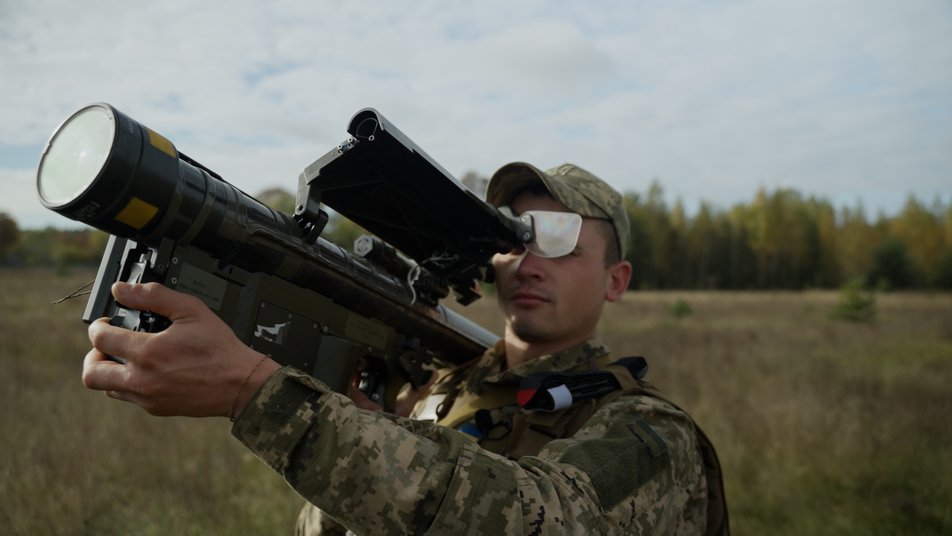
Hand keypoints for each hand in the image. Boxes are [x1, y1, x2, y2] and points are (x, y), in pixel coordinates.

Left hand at [83, 282, 279, 417]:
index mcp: (148, 352)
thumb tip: (123, 290)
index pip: (100, 338)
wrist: (240, 384)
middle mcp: (142, 379)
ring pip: (106, 388)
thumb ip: (154, 296)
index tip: (107, 322)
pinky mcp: (156, 409)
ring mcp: (147, 397)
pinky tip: (147, 371)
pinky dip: (128, 383)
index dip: (98, 325)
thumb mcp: (191, 310)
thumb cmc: (219, 348)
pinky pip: (128, 397)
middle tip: (108, 345)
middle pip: (91, 373)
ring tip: (126, 358)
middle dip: (93, 354)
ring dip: (109, 370)